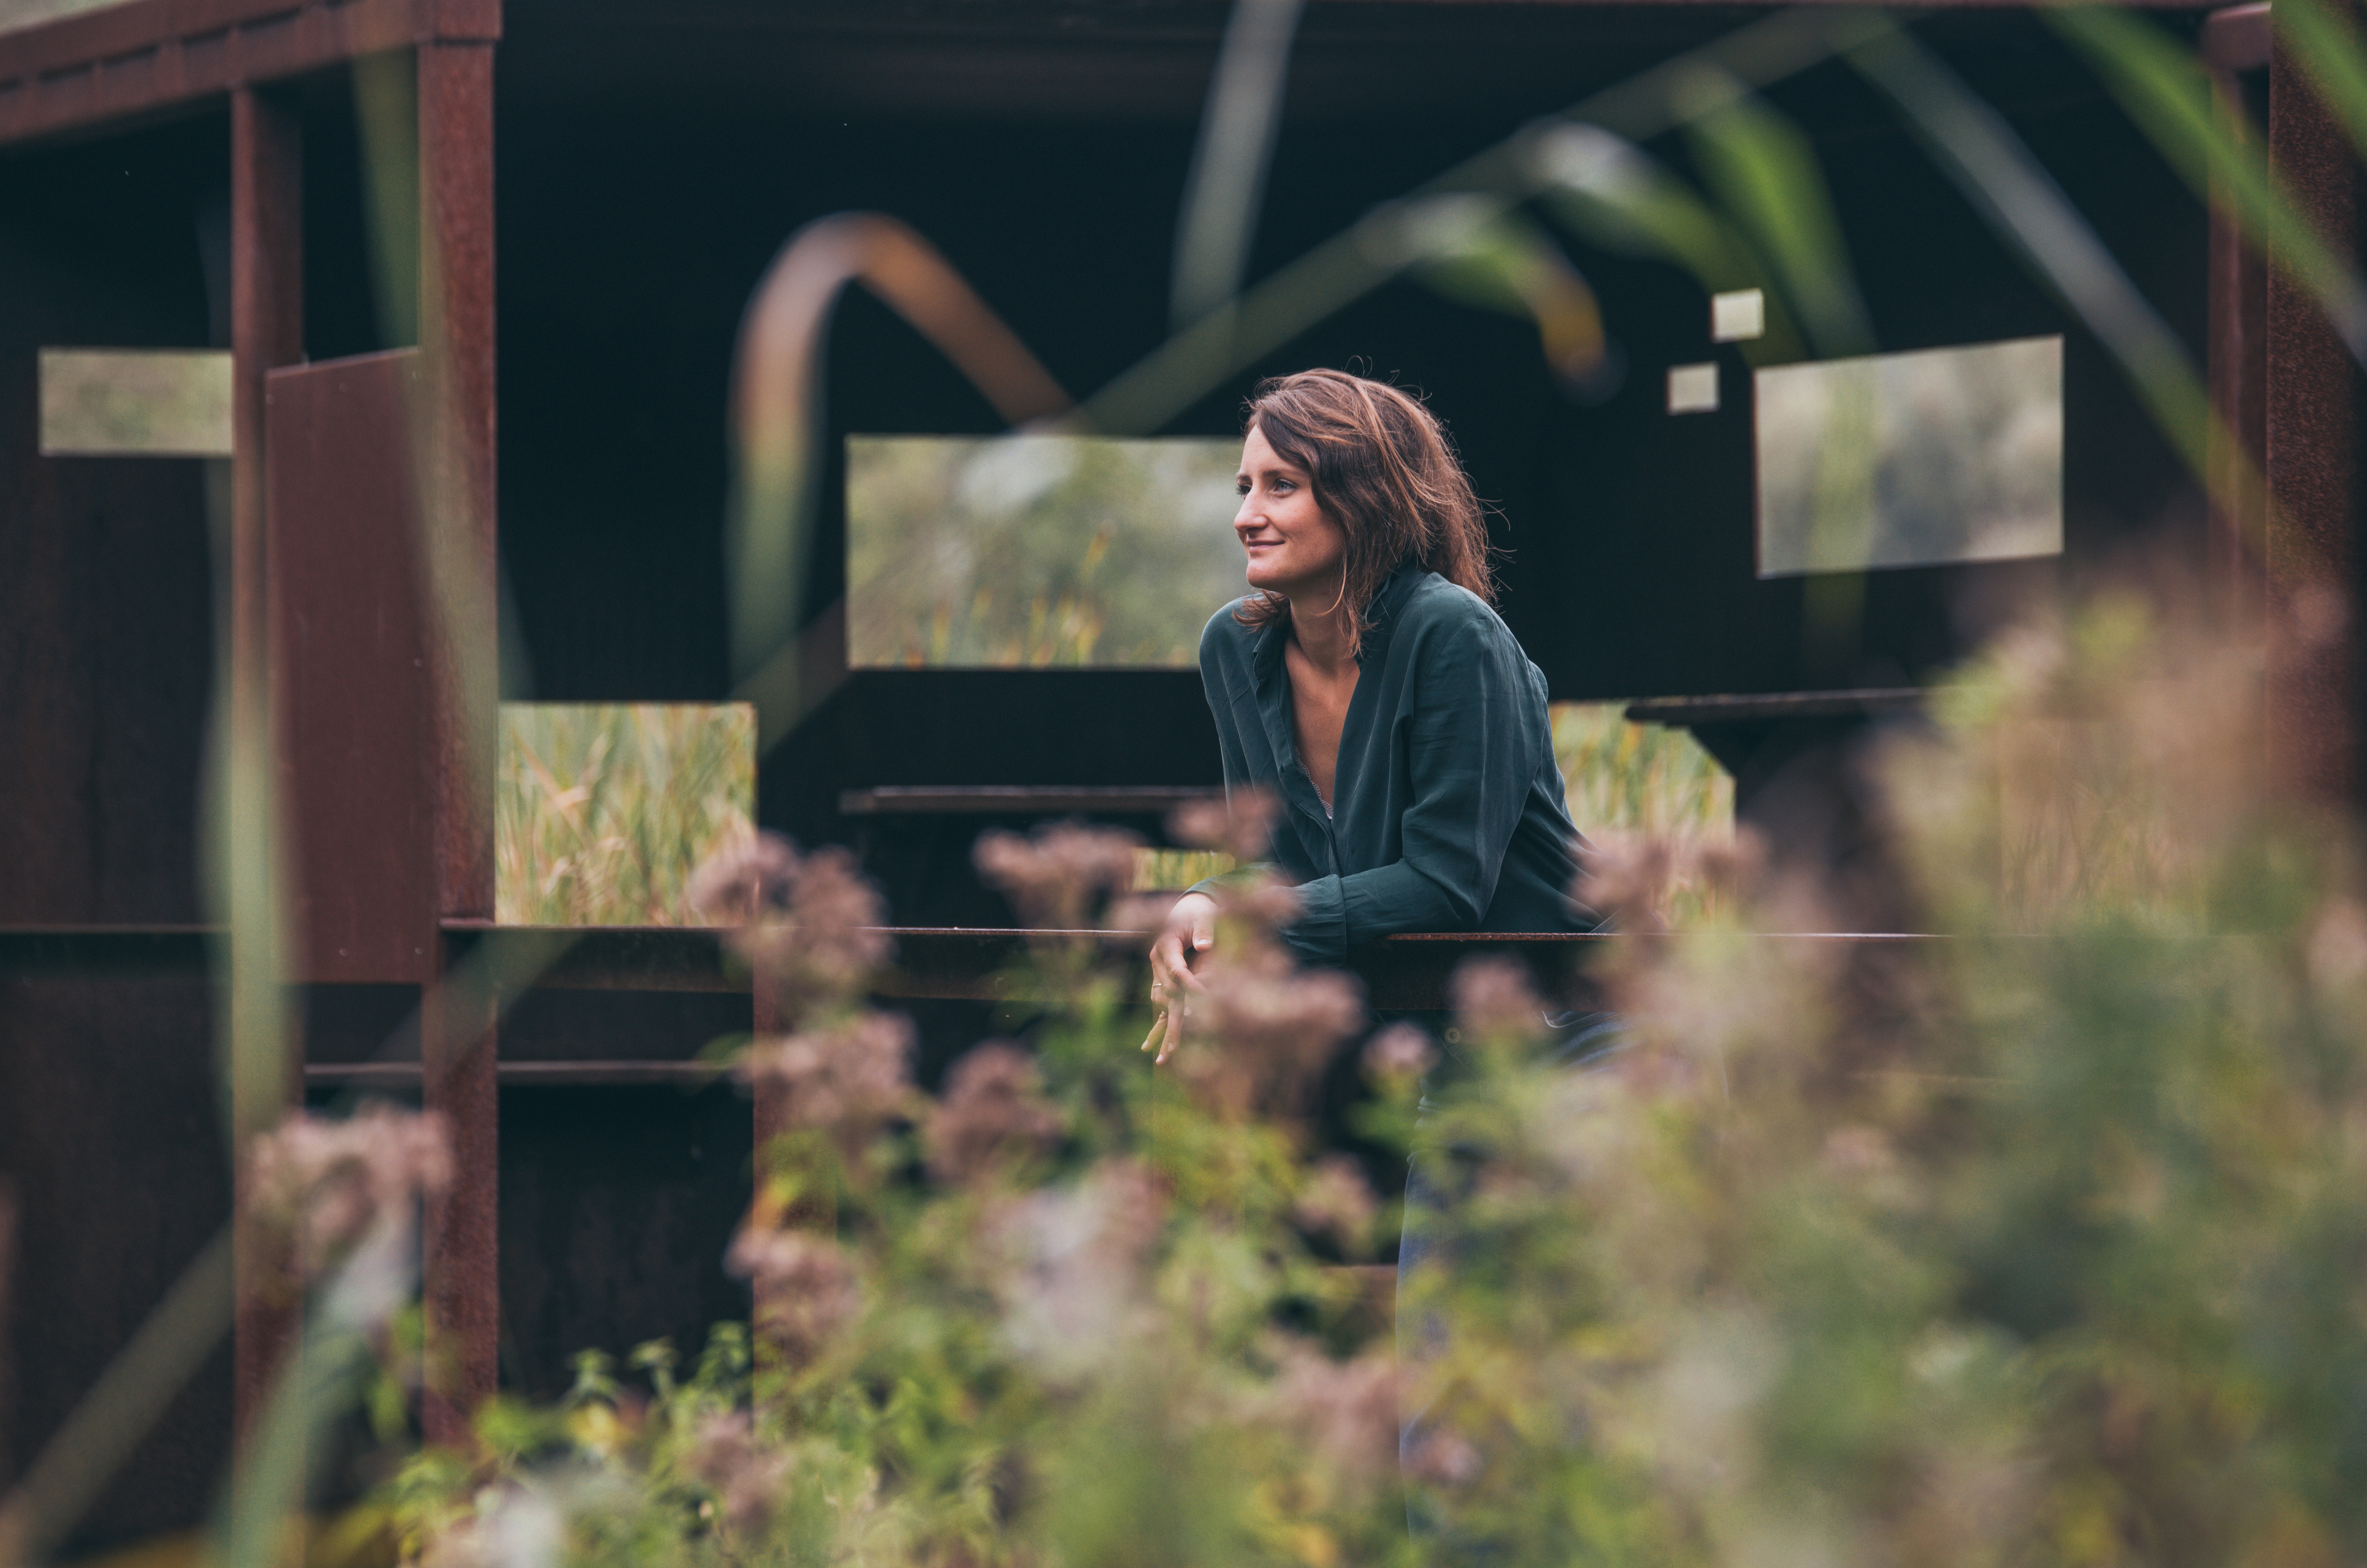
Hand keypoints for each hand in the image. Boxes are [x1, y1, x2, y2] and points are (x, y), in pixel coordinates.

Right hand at [1140, 892, 1217, 1065]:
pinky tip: (1163, 1041)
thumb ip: (1204, 930)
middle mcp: (1157, 960)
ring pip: (1161, 1000)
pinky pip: (1163, 1000)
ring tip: (1167, 1053)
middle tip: (1176, 1046)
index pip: (1177, 971)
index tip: (1207, 997)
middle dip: (1174, 1017)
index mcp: (1166, 945)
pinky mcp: (1162, 977)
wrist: (1187, 908)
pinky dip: (1165, 1018)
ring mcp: (1158, 970)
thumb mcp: (1204, 916)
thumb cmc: (1198, 912)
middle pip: (1166, 992)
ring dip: (1167, 1023)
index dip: (1192, 985)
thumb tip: (1205, 946)